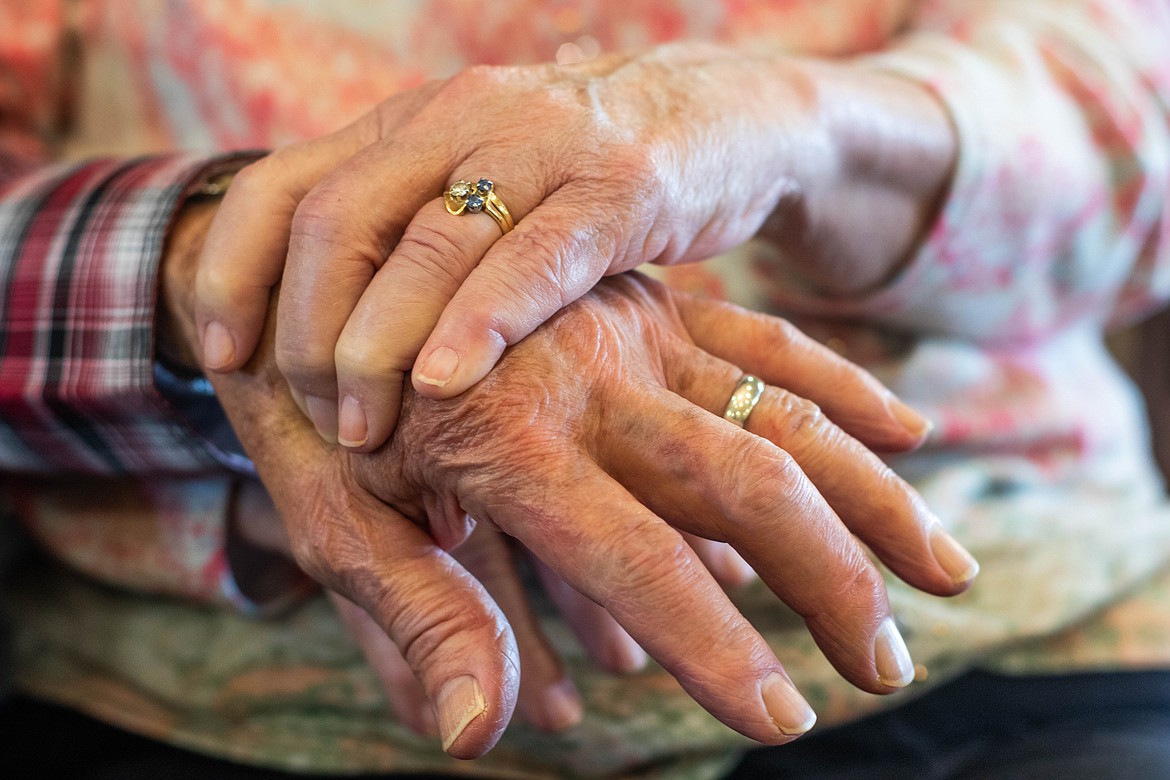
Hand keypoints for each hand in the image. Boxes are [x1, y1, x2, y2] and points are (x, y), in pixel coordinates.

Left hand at [194, 43, 953, 450]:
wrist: (726, 120)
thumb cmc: (586, 180)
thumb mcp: (482, 190)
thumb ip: (410, 238)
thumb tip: (323, 340)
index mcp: (412, 123)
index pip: (281, 185)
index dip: (234, 272)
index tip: (223, 357)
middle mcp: (461, 119)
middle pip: (337, 220)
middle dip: (307, 333)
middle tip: (319, 420)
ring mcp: (541, 146)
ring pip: (426, 241)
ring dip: (379, 346)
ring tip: (369, 429)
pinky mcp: (621, 186)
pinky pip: (534, 256)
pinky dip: (479, 322)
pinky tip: (446, 383)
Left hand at [199, 265, 975, 755]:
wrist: (330, 267)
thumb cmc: (323, 412)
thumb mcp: (336, 520)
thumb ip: (420, 618)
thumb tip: (482, 735)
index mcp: (510, 439)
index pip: (636, 562)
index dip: (712, 651)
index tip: (782, 723)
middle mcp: (593, 376)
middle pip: (746, 484)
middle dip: (833, 584)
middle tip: (888, 669)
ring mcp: (633, 328)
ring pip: (783, 413)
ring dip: (874, 499)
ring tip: (948, 576)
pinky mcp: (650, 301)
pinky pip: (766, 343)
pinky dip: (842, 390)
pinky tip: (911, 433)